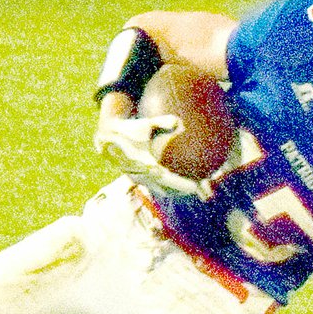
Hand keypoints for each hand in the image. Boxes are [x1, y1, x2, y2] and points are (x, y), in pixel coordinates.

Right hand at [95, 116, 212, 199]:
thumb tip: (177, 121)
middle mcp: (142, 175)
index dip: (182, 184)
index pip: (167, 179)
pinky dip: (169, 190)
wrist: (109, 138)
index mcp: (145, 164)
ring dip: (178, 193)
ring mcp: (139, 179)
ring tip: (196, 191)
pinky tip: (182, 188)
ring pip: (163, 192)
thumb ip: (162, 122)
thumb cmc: (130, 129)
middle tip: (203, 192)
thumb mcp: (145, 123)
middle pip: (168, 190)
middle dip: (185, 192)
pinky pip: (157, 189)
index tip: (197, 186)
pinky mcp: (138, 180)